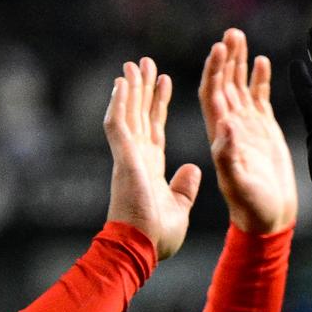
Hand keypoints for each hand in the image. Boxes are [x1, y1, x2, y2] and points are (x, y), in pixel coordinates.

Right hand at [104, 57, 200, 260]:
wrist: (142, 248)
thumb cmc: (157, 237)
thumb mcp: (179, 207)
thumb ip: (184, 187)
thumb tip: (193, 170)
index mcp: (150, 168)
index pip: (154, 129)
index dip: (158, 106)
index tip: (164, 82)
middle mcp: (136, 158)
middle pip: (140, 115)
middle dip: (144, 89)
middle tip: (145, 63)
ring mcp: (128, 157)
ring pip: (127, 114)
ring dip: (131, 88)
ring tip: (135, 64)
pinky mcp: (123, 158)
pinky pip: (118, 124)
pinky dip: (119, 103)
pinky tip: (122, 83)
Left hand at [200, 28, 297, 233]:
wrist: (268, 219)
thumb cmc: (251, 207)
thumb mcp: (238, 184)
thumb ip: (229, 156)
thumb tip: (225, 125)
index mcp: (218, 136)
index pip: (211, 95)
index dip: (213, 71)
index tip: (217, 49)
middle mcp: (229, 127)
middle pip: (223, 84)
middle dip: (225, 58)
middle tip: (230, 33)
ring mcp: (246, 127)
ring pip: (239, 86)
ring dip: (238, 62)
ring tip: (239, 36)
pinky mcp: (264, 131)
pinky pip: (258, 98)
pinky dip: (259, 79)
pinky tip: (261, 61)